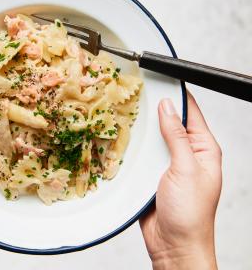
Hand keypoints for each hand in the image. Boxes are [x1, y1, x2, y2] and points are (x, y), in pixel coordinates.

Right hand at [140, 92, 221, 268]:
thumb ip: (176, 137)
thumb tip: (168, 107)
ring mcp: (167, 164)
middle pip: (169, 122)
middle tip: (135, 94)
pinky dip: (133, 146)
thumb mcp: (186, 168)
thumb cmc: (191, 214)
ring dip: (142, 129)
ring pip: (153, 138)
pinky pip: (142, 154)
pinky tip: (122, 138)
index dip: (177, 95)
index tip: (161, 79)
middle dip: (154, 109)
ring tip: (125, 112)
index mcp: (203, 149)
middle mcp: (186, 154)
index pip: (191, 112)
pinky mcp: (151, 175)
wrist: (174, 245)